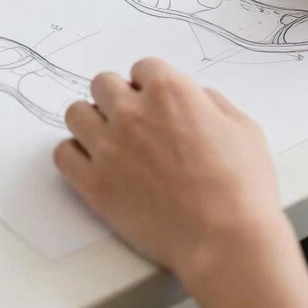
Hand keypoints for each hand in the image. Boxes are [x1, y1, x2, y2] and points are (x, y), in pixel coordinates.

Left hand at [55, 58, 287, 284]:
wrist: (225, 240)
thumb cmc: (242, 188)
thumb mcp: (243, 129)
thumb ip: (212, 103)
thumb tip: (195, 98)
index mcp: (170, 92)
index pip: (143, 67)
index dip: (151, 85)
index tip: (155, 101)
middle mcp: (133, 113)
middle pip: (103, 83)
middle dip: (118, 97)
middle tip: (132, 120)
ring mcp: (109, 147)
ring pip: (76, 113)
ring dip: (92, 121)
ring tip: (109, 140)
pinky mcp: (94, 183)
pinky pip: (63, 154)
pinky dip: (75, 155)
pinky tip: (94, 164)